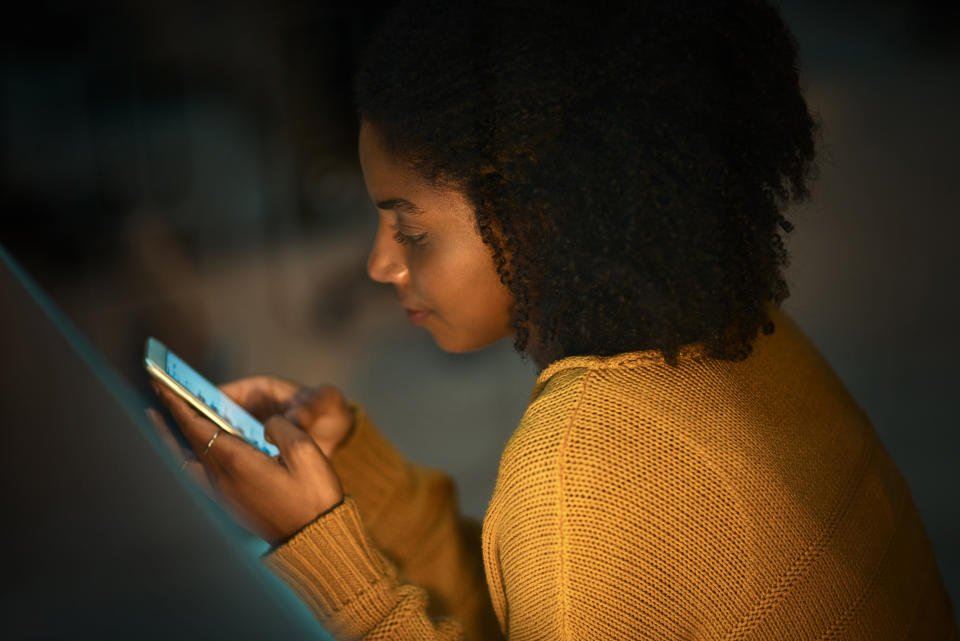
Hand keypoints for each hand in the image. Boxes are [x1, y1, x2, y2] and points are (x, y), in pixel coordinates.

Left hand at [149, 381, 343, 544]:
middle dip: (170, 417)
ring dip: (170, 440)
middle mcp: (222, 480)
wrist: (317, 539)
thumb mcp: (307, 452)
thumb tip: (267, 424)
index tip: (162, 385)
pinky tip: (189, 452)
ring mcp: (224, 496)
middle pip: (184, 444)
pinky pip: (195, 476)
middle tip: (155, 395)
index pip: (197, 427)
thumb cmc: (314, 496)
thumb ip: (283, 427)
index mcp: (237, 463)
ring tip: (160, 423)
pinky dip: (184, 457)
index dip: (179, 405)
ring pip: (184, 462)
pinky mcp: (231, 506)